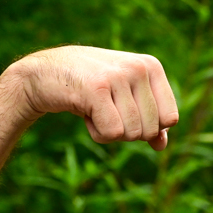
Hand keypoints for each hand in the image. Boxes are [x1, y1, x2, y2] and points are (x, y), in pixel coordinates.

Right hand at [11, 45, 178, 149]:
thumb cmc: (89, 89)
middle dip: (127, 131)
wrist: (43, 75)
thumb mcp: (124, 101)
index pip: (170, 118)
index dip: (148, 127)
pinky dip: (97, 133)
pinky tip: (85, 112)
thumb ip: (148, 122)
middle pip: (150, 130)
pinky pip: (112, 134)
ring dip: (109, 132)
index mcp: (151, 66)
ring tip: (94, 108)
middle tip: (105, 109)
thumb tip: (161, 145)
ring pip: (131, 133)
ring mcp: (118, 76)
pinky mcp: (96, 89)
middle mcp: (138, 68)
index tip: (125, 110)